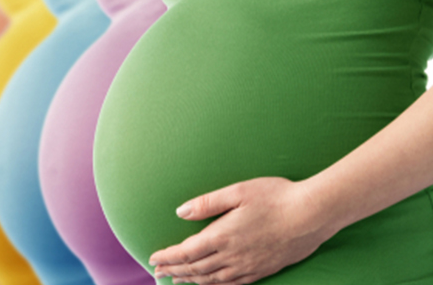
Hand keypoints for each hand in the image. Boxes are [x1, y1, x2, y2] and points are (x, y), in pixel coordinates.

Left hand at [149, 177, 340, 284]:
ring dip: (191, 280)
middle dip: (174, 271)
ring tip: (178, 279)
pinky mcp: (262, 271)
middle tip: (158, 272)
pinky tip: (210, 284)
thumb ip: (207, 203)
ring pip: (212, 279)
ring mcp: (248, 266)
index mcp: (222, 236)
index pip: (185, 252)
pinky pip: (232, 284)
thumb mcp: (238, 192)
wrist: (313, 214)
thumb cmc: (276, 197)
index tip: (153, 259)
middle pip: (195, 269)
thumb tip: (180, 212)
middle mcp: (232, 256)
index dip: (167, 257)